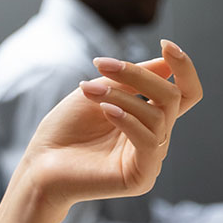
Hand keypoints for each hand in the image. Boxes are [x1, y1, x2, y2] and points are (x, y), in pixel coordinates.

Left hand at [17, 40, 202, 208]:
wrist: (38, 165)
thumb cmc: (65, 129)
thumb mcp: (99, 92)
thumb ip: (132, 79)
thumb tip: (166, 60)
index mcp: (148, 118)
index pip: (185, 93)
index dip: (183, 68)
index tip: (165, 44)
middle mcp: (155, 138)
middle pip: (171, 97)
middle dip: (138, 75)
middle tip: (101, 65)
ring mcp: (150, 159)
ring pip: (157, 116)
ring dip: (120, 96)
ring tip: (88, 90)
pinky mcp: (141, 178)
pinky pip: (148, 141)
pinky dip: (127, 120)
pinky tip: (105, 111)